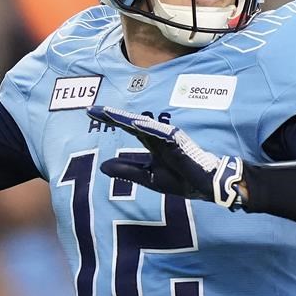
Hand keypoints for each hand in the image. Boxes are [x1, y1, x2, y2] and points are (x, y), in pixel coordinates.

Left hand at [88, 106, 242, 207]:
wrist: (205, 186)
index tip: (90, 112)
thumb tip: (103, 167)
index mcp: (150, 142)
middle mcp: (157, 136)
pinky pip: (161, 134)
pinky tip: (135, 124)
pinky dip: (148, 129)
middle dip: (112, 116)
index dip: (110, 119)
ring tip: (108, 114)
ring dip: (126, 119)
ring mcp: (167, 138)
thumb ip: (127, 170)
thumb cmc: (180, 179)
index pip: (127, 127)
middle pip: (131, 122)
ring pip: (143, 125)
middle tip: (92, 109)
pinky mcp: (177, 144)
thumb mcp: (147, 177)